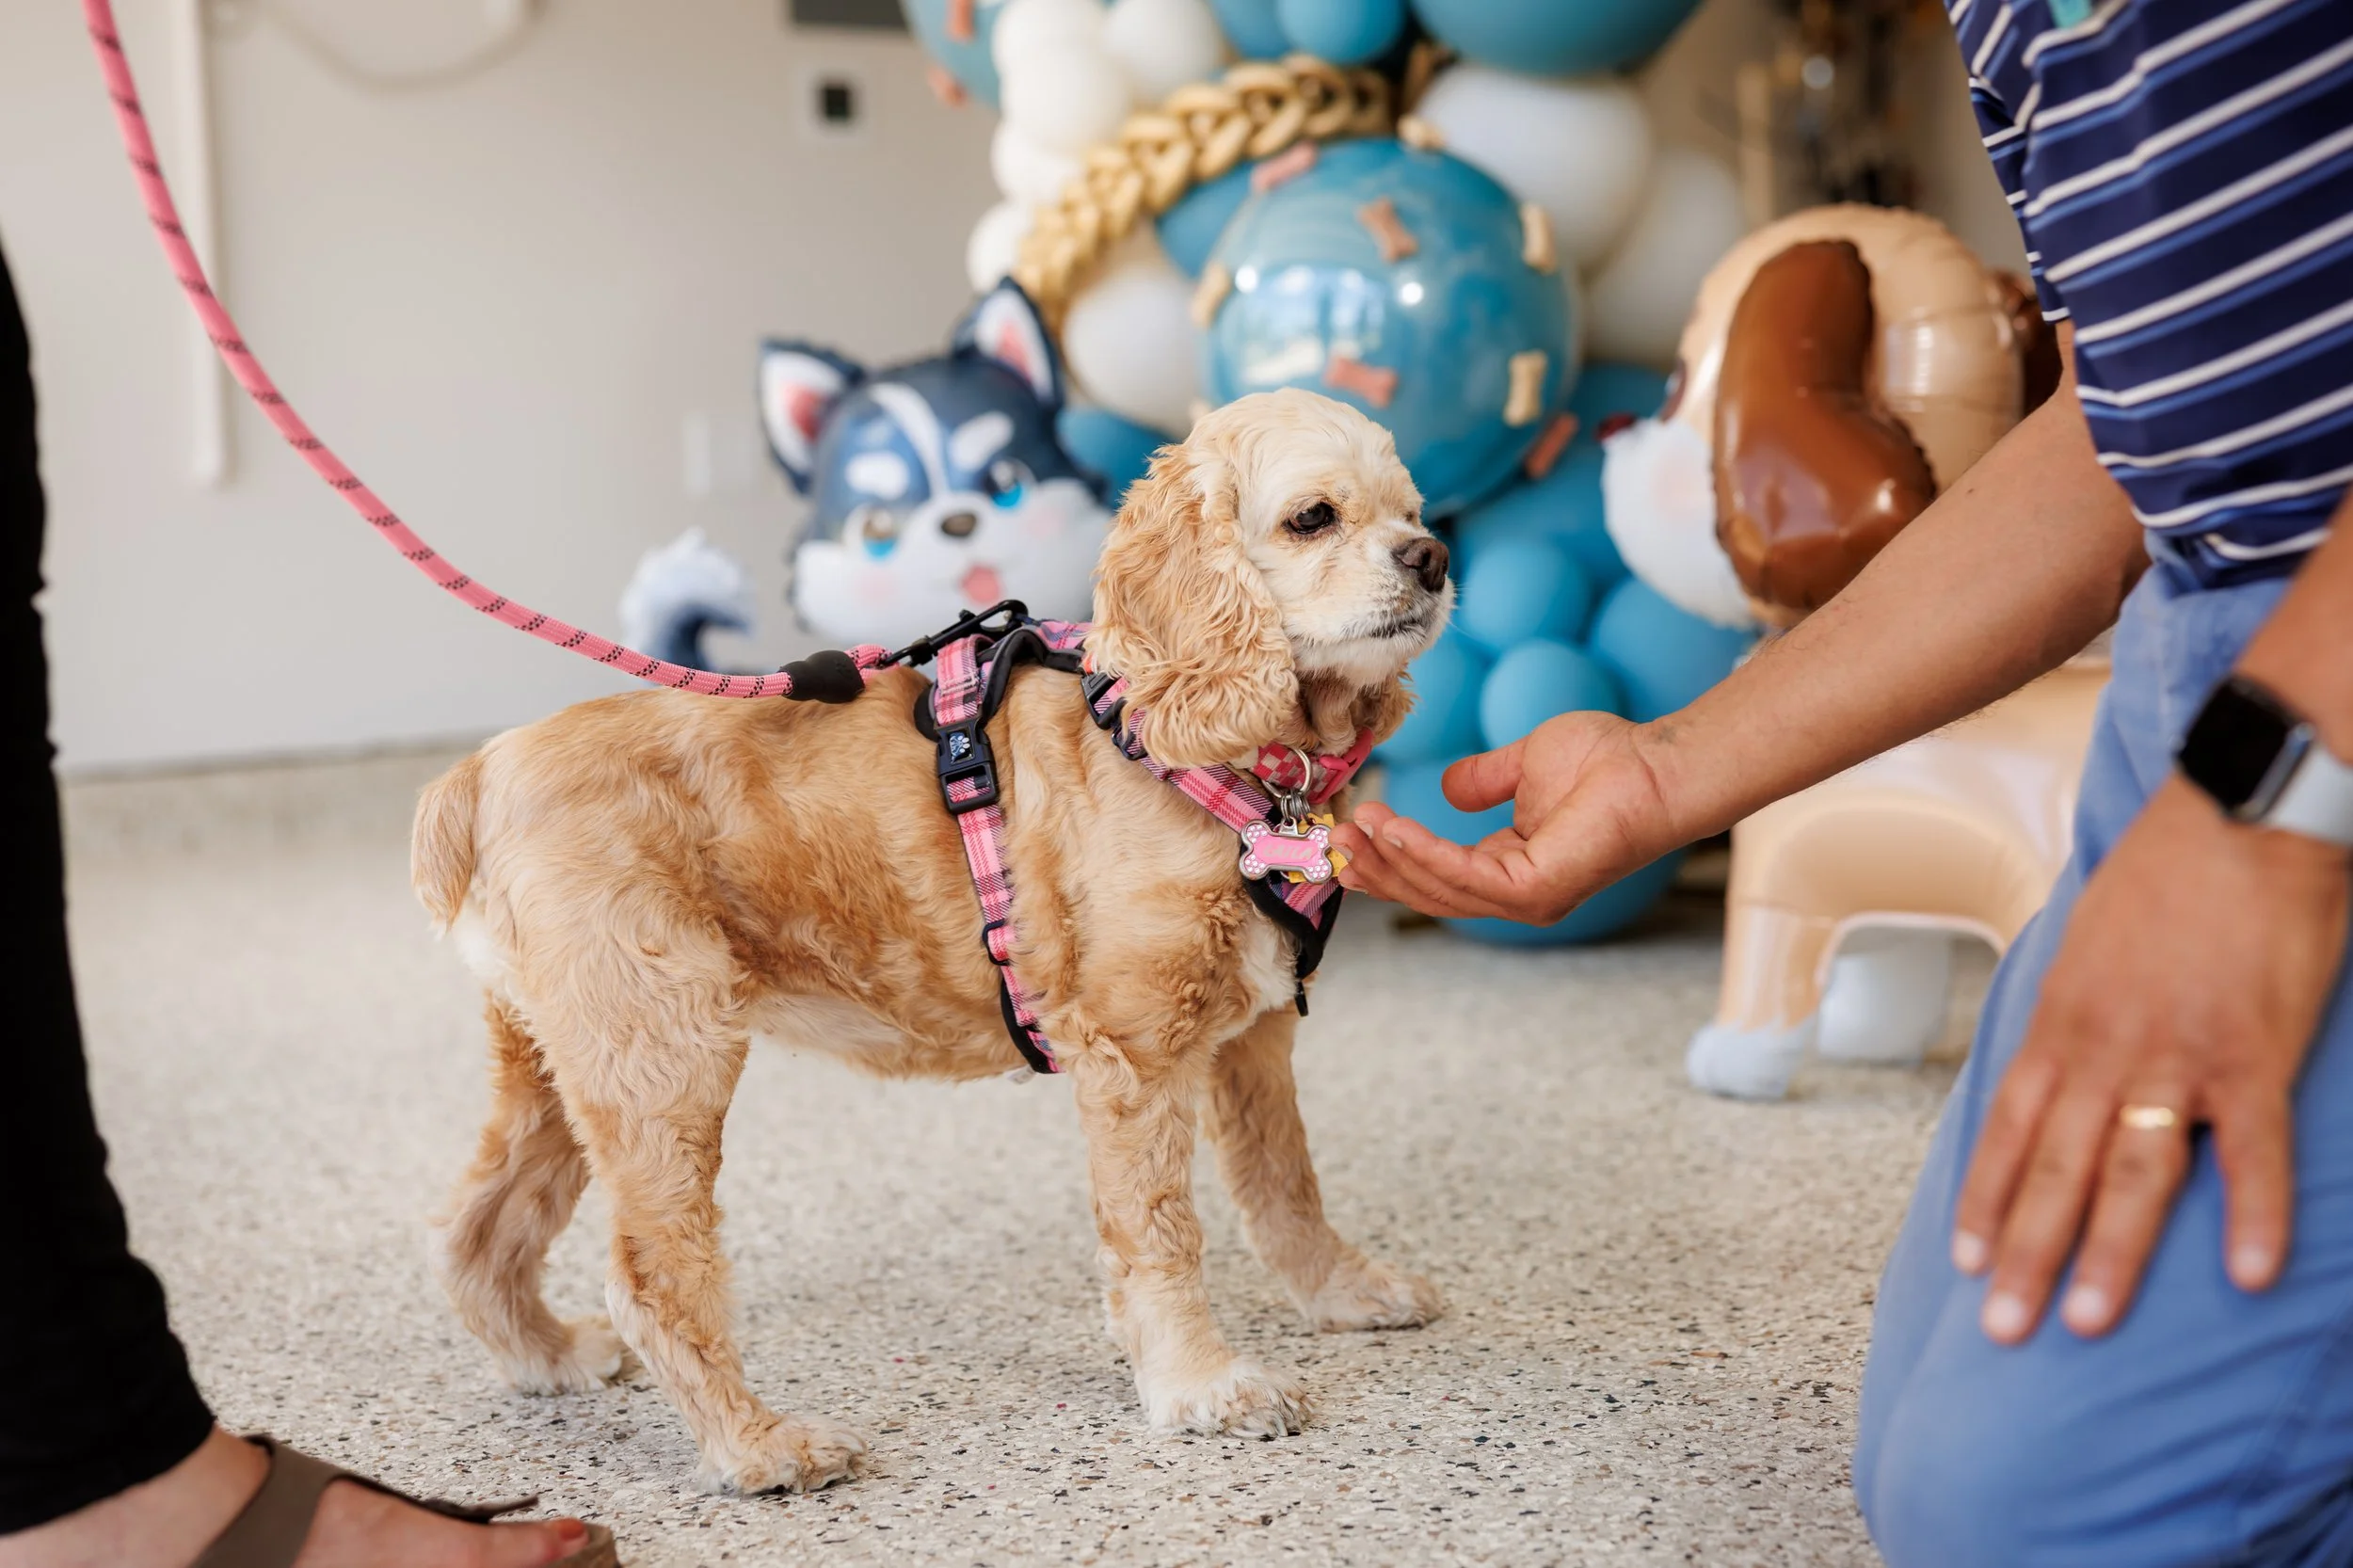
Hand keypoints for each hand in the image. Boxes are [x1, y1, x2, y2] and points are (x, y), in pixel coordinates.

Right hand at [1332, 711, 1681, 923]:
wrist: (1656, 765)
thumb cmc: (1607, 761)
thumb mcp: (1525, 764)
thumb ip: (1484, 779)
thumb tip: (1445, 787)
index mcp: (1511, 869)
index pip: (1436, 876)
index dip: (1389, 858)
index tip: (1349, 831)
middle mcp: (1516, 893)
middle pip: (1427, 891)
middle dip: (1376, 867)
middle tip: (1336, 837)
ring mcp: (1528, 898)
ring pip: (1439, 889)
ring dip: (1390, 859)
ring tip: (1356, 827)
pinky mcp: (1538, 890)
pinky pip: (1466, 876)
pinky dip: (1424, 853)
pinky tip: (1393, 830)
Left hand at [1953, 777, 2349, 1343]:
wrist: (2239, 812)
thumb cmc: (2166, 873)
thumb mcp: (2088, 945)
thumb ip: (2077, 1014)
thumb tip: (2061, 1062)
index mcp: (2061, 1022)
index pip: (2008, 1127)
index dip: (1982, 1198)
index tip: (1962, 1260)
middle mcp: (2104, 1048)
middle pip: (2054, 1168)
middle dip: (2023, 1252)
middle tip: (2001, 1330)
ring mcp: (2176, 1055)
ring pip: (2131, 1172)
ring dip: (2108, 1253)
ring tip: (2082, 1321)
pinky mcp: (2253, 1052)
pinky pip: (2253, 1148)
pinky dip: (2253, 1212)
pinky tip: (2248, 1274)